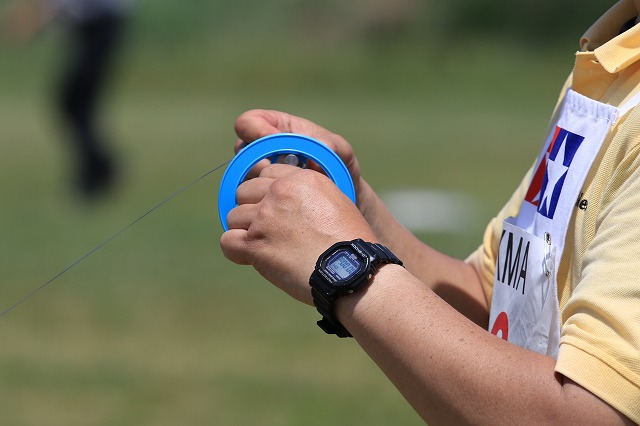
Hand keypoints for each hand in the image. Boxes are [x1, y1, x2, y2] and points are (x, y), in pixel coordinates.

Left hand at [220, 164, 375, 304]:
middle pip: (244, 190)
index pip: (267, 173)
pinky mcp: (255, 244)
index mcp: (301, 179)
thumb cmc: (350, 243)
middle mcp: (280, 192)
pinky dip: (235, 251)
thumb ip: (309, 194)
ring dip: (244, 230)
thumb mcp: (336, 202)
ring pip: (233, 216)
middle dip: (252, 208)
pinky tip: (249, 257)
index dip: (268, 192)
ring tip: (263, 246)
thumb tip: (291, 202)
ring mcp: (265, 217)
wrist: (350, 271)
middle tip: (267, 228)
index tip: (275, 208)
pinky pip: (227, 241)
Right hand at [233, 109, 362, 198]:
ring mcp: (259, 176)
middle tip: (277, 171)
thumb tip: (320, 145)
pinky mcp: (260, 199)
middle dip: (257, 161)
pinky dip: (261, 202)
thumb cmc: (341, 170)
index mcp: (277, 129)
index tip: (276, 141)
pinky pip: (248, 200)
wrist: (342, 200)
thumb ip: (335, 145)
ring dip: (260, 184)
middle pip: (241, 151)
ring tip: (286, 190)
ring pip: (242, 176)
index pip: (249, 122)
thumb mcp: (343, 153)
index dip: (256, 130)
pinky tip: (283, 205)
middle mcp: (263, 152)